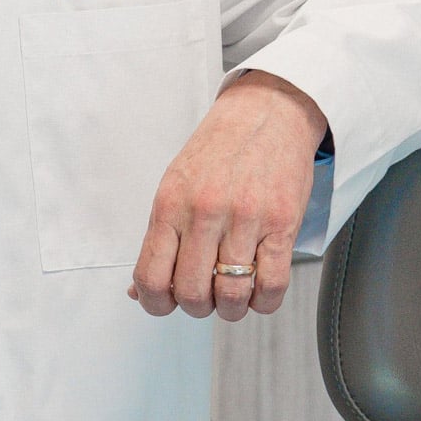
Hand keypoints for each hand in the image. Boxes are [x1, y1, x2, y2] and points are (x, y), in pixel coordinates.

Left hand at [129, 71, 328, 322]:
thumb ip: (159, 238)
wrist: (269, 111)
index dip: (155, 304)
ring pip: (232, 295)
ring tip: (232, 296)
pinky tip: (259, 292)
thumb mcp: (175, 185)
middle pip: (192, 293)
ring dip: (231, 308)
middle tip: (205, 297)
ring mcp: (245, 219)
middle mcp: (205, 212)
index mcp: (171, 204)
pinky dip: (264, 301)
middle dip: (197, 307)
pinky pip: (272, 284)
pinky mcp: (282, 224)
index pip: (151, 277)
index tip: (165, 304)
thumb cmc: (221, 149)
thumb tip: (137, 289)